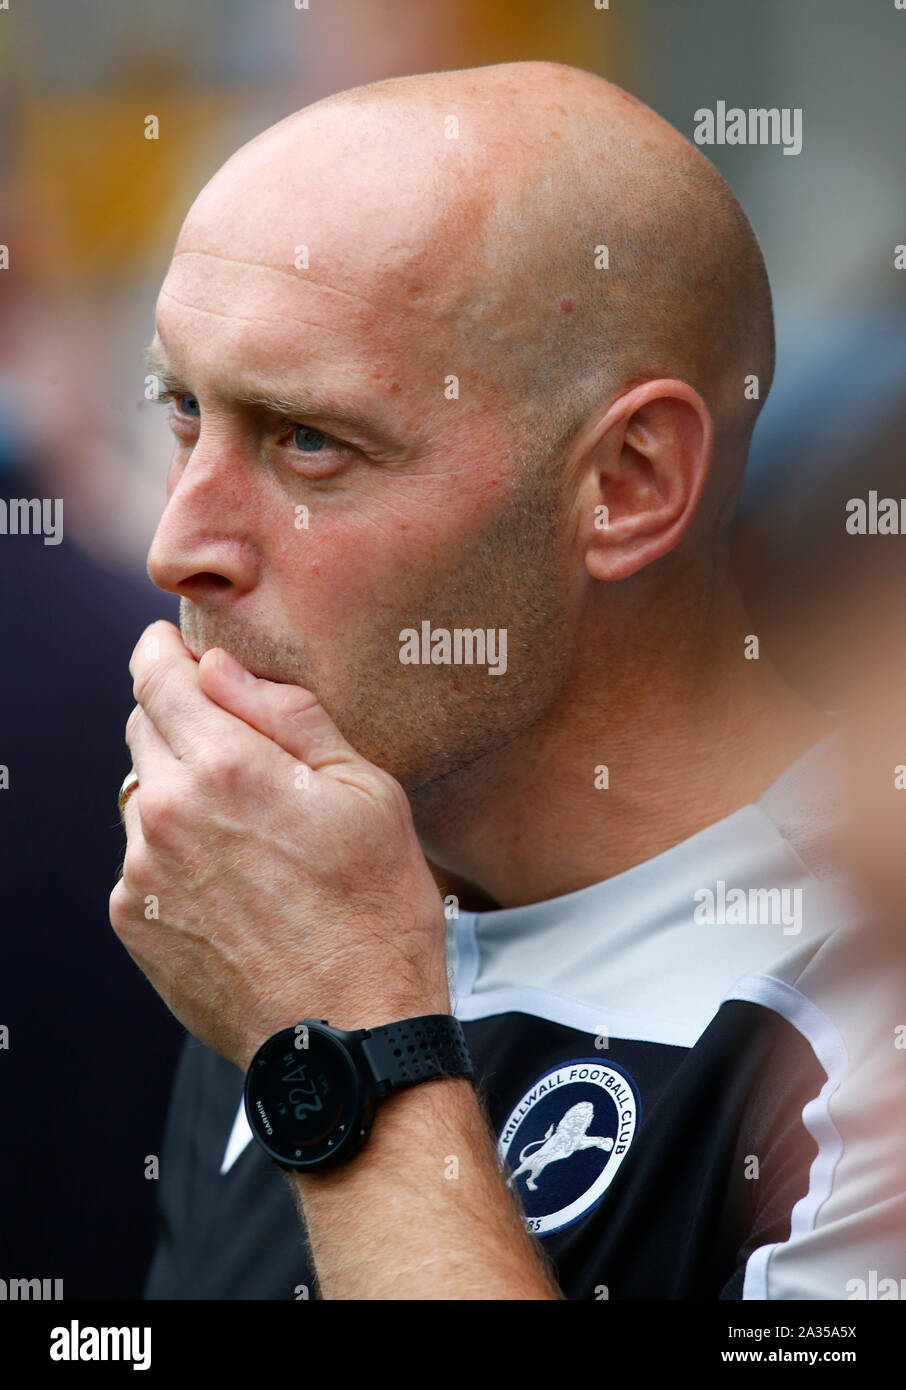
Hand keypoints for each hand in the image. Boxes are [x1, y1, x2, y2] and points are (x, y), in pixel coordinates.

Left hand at [109, 621, 450, 1070]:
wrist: (350, 1035)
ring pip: (143, 796)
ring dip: (180, 792)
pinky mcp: (135, 924)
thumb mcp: (365, 792)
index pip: (156, 676)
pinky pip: (141, 860)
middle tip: (239, 747)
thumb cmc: (376, 912)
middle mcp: (165, 816)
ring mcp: (141, 875)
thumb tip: (220, 668)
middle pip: (144, 730)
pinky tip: (234, 882)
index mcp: (225, 769)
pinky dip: (174, 853)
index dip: (163, 652)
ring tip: (250, 834)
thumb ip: (287, 715)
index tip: (173, 648)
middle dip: (181, 721)